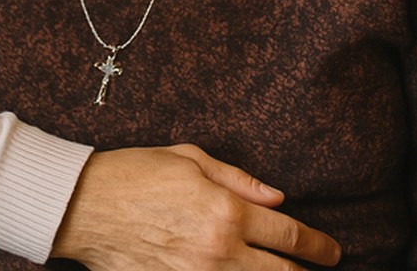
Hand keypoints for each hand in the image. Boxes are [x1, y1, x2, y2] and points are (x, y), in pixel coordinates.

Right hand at [53, 145, 339, 268]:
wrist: (85, 206)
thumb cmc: (136, 172)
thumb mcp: (190, 157)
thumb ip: (239, 179)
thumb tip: (279, 198)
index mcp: (226, 211)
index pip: (289, 235)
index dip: (319, 246)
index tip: (332, 251)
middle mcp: (219, 251)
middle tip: (320, 267)